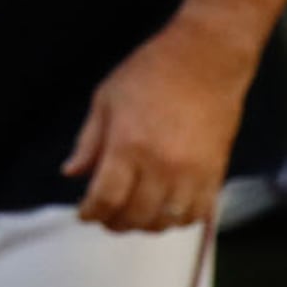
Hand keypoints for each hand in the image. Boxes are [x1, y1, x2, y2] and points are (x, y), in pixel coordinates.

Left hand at [60, 12, 255, 231]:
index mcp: (128, 146)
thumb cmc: (150, 74)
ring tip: (133, 214)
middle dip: (114, 222)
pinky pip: (196, 214)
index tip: (83, 213)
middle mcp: (161, 167)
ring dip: (145, 225)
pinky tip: (164, 209)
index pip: (105, 199)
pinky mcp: (215, 174)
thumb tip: (71, 173)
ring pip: (165, 222)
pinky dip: (177, 220)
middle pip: (135, 216)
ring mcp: (191, 174)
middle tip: (105, 216)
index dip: (90, 212)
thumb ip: (88, 142)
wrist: (205, 60)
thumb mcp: (105, 100)